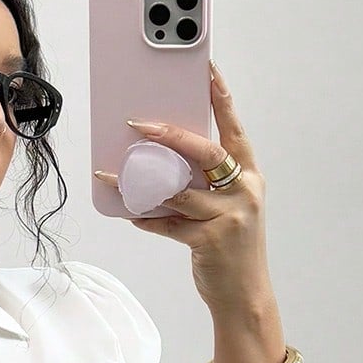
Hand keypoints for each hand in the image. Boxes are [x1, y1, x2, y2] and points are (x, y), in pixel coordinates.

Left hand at [93, 59, 271, 310]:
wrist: (246, 295)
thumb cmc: (233, 246)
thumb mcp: (230, 207)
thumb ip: (207, 182)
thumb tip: (161, 158)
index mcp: (249, 176)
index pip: (233, 127)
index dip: (220, 96)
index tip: (206, 68)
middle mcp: (244, 191)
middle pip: (205, 152)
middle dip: (170, 135)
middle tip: (138, 124)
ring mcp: (229, 216)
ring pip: (178, 189)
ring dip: (142, 181)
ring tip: (113, 173)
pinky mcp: (209, 240)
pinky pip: (168, 223)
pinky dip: (146, 218)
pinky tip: (130, 213)